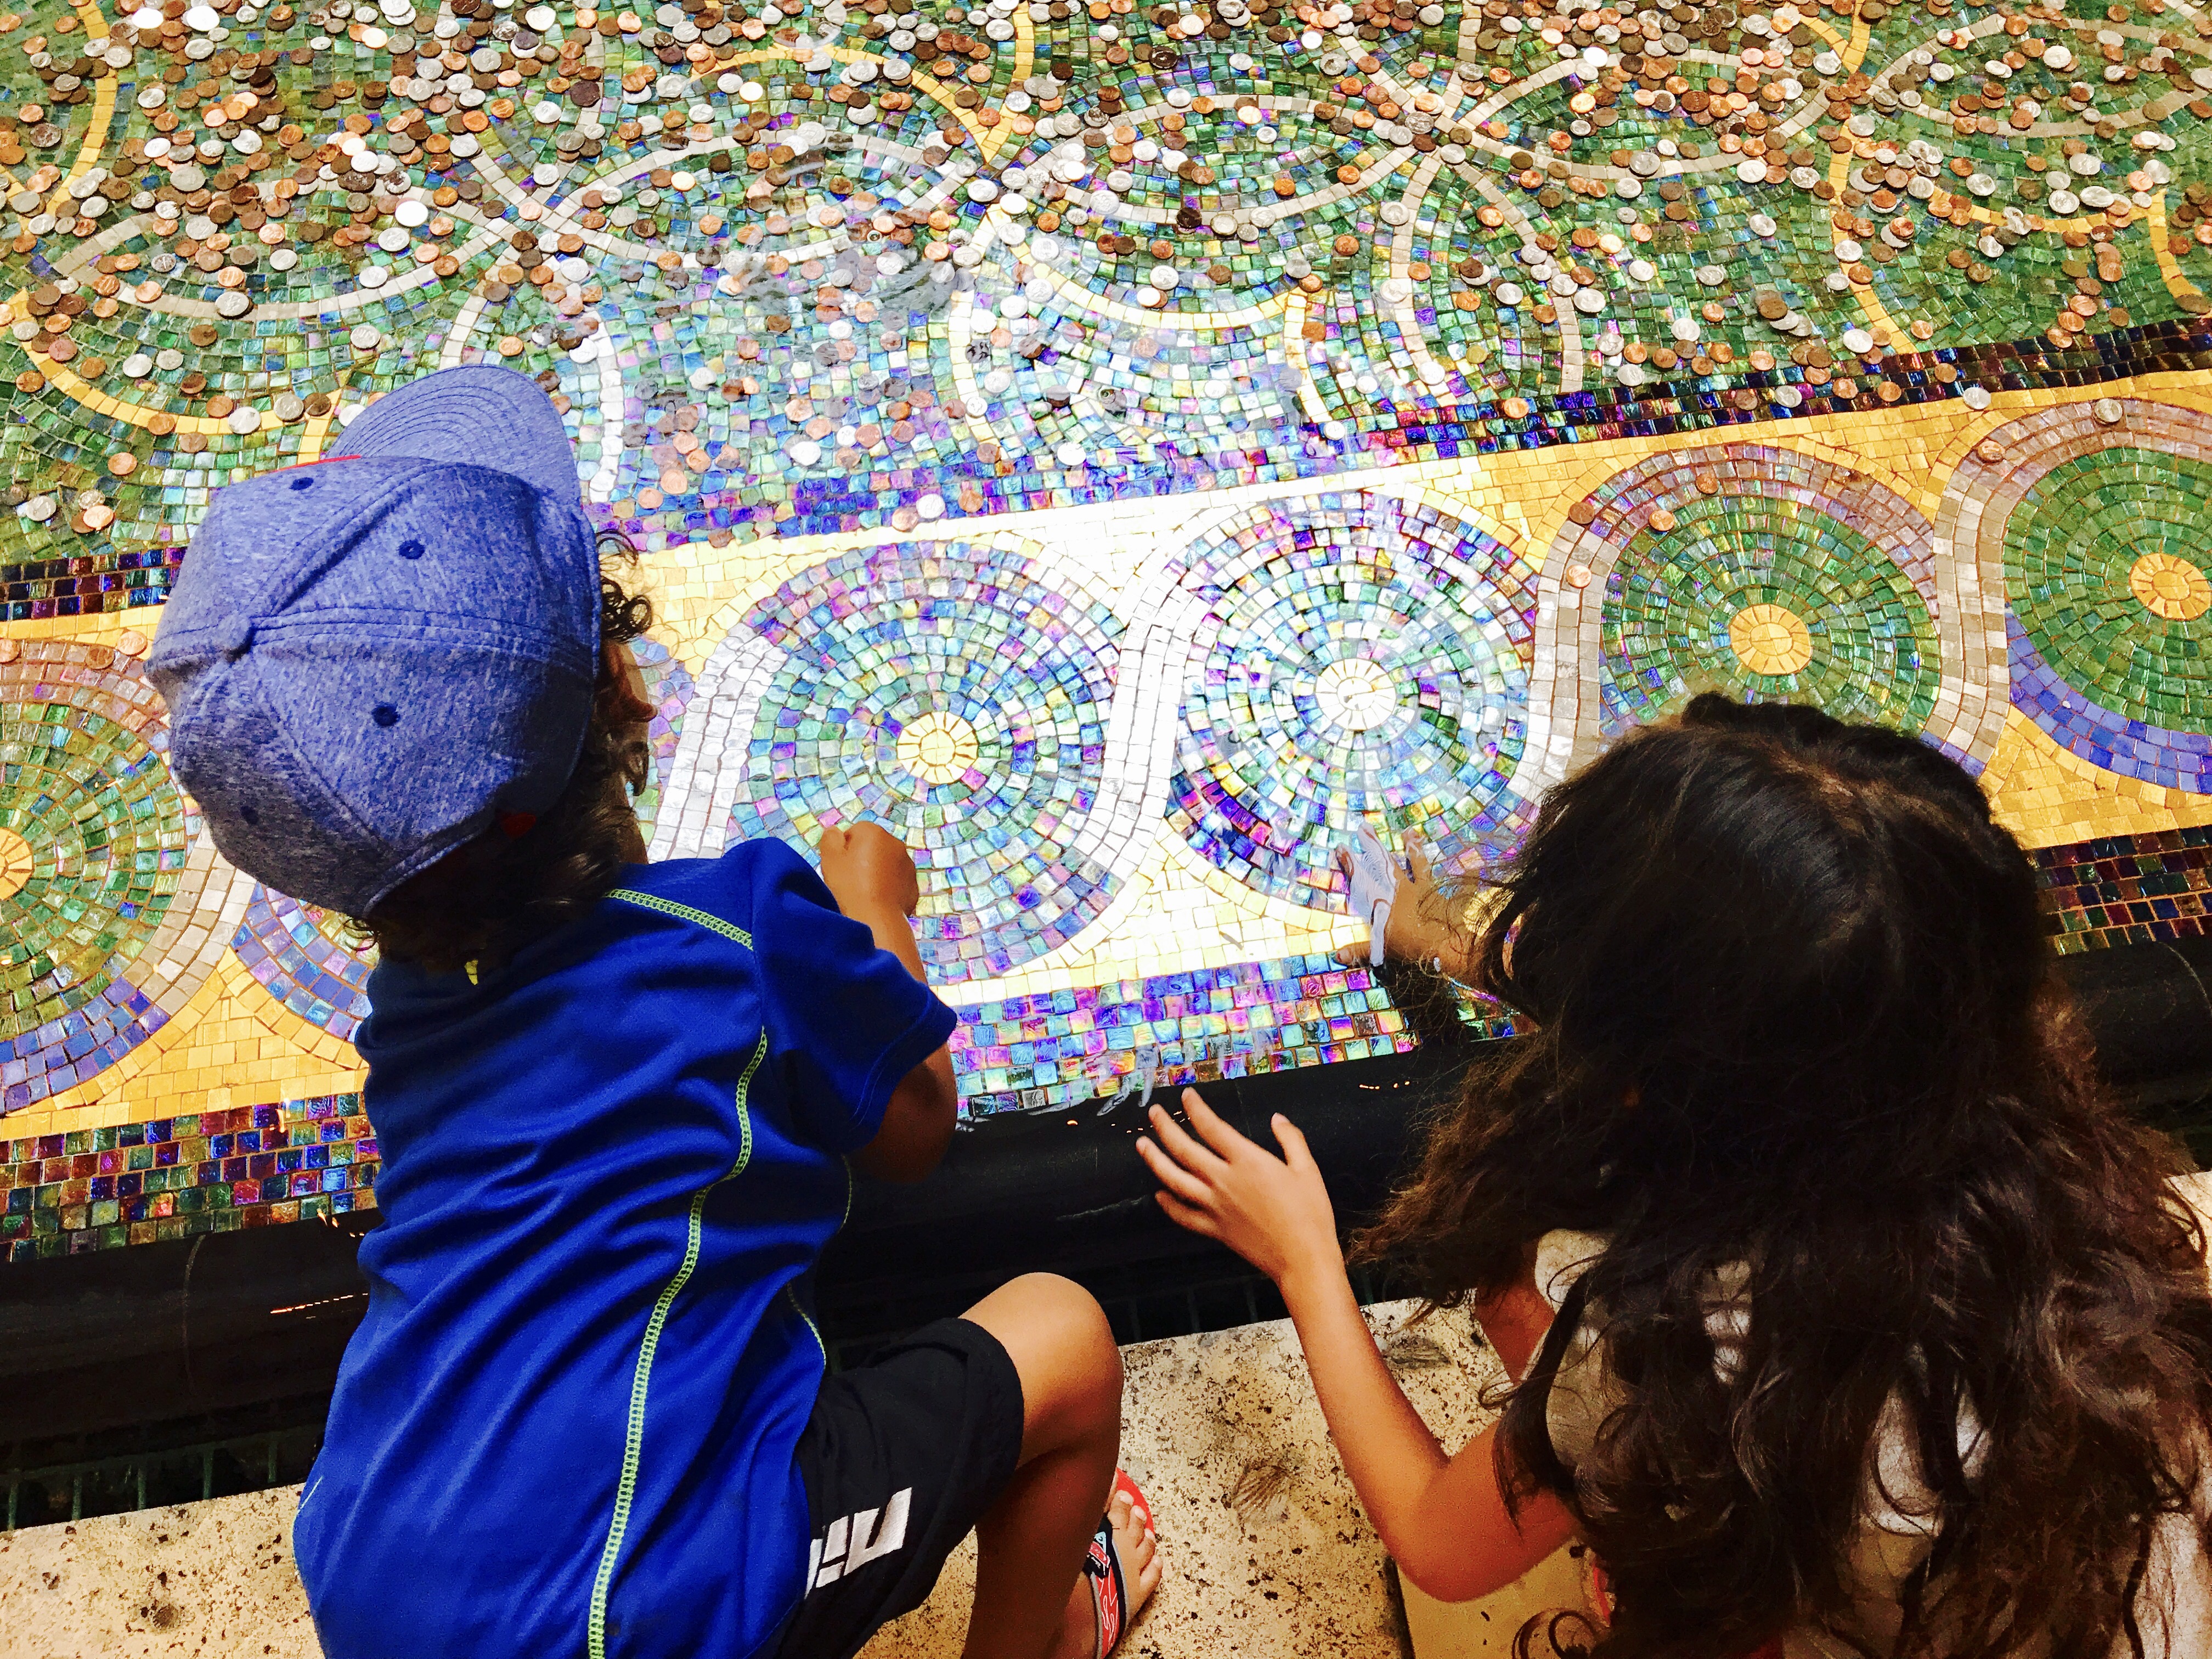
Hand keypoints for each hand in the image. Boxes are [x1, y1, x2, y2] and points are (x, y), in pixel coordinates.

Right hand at [818, 821, 920, 918]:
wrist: (876, 919)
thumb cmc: (849, 886)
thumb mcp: (830, 859)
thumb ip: (830, 838)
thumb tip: (834, 831)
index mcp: (873, 832)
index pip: (854, 833)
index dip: (844, 851)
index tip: (840, 868)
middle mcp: (895, 843)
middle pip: (872, 847)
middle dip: (862, 859)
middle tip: (850, 880)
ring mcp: (907, 864)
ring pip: (885, 864)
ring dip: (876, 872)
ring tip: (863, 892)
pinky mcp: (913, 884)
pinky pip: (896, 881)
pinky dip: (887, 887)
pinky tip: (877, 900)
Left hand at [1136, 1089, 1342, 1292]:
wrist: (1303, 1259)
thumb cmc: (1310, 1214)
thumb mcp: (1307, 1169)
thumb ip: (1291, 1139)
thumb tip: (1278, 1119)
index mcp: (1247, 1161)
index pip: (1212, 1127)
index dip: (1196, 1109)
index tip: (1186, 1095)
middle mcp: (1225, 1181)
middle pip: (1184, 1149)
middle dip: (1166, 1127)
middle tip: (1154, 1112)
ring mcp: (1215, 1207)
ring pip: (1175, 1180)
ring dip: (1155, 1160)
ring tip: (1141, 1145)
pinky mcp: (1215, 1230)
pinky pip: (1183, 1216)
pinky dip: (1168, 1205)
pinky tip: (1159, 1196)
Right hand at [1333, 841, 1458, 969]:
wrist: (1445, 943)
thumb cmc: (1412, 946)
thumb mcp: (1383, 949)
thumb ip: (1361, 950)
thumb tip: (1336, 956)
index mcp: (1384, 901)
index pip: (1362, 879)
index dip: (1350, 863)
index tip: (1341, 847)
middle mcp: (1401, 889)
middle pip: (1385, 864)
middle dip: (1373, 845)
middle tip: (1364, 828)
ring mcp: (1421, 888)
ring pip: (1415, 863)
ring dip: (1411, 847)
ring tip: (1409, 831)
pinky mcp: (1438, 892)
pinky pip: (1436, 876)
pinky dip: (1442, 867)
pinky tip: (1447, 858)